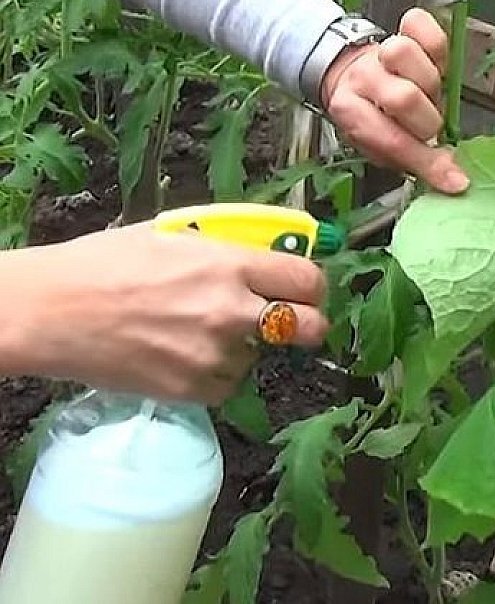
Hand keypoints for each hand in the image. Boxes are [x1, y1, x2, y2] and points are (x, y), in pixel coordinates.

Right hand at [0, 224, 328, 404]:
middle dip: (309, 324)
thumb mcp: (172, 235)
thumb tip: (268, 250)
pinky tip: (184, 356)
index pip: (308, 279)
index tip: (306, 289)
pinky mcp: (193, 389)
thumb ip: (226, 247)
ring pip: (262, 357)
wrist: (49, 312)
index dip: (313, 286)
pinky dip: (216, 374)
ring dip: (245, 348)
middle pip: (311, 327)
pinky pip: (229, 385)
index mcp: (229, 263)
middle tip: (290, 322)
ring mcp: (214, 354)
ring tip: (201, 334)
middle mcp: (231, 310)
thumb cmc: (103, 264)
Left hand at [321, 8, 469, 194]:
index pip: (393, 141)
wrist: (351, 76)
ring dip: (428, 81)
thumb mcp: (382, 148)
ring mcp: (380, 51)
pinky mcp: (400, 28)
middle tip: (426, 127)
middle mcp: (362, 79)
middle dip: (427, 122)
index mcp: (351, 113)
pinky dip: (432, 39)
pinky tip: (433, 60)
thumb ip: (414, 161)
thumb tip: (455, 179)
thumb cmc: (373, 118)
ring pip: (405, 54)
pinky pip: (421, 23)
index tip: (455, 180)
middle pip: (405, 98)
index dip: (428, 161)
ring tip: (428, 94)